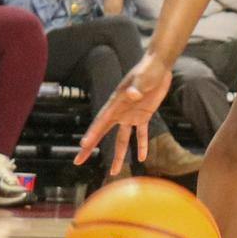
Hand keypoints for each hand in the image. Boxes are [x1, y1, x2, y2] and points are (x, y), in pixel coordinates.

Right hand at [75, 53, 173, 173]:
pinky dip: (142, 145)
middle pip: (103, 133)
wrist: (158, 66)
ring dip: (119, 154)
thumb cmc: (148, 70)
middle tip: (78, 161)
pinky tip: (143, 158)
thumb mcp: (143, 78)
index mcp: (116, 103)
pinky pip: (141, 134)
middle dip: (90, 147)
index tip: (83, 146)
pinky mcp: (143, 116)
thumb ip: (137, 87)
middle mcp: (119, 112)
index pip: (101, 121)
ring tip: (115, 171)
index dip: (92, 133)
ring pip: (122, 139)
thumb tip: (132, 95)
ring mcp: (130, 115)